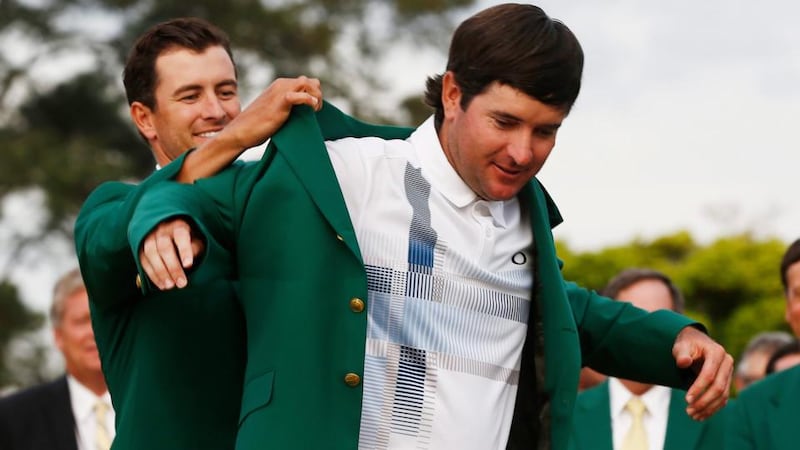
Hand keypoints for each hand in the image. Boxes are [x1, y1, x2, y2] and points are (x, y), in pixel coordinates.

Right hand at [138, 218, 203, 289]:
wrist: (170, 230)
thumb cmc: (188, 238)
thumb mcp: (196, 240)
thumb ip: (195, 248)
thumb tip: (187, 263)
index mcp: (178, 225)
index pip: (181, 236)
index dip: (184, 250)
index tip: (188, 265)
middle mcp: (161, 229)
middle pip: (165, 248)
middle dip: (173, 267)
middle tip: (181, 283)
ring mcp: (149, 237)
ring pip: (151, 254)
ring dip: (160, 272)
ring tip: (170, 286)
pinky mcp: (141, 247)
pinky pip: (144, 261)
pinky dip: (152, 274)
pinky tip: (161, 285)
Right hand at [177, 76, 322, 182]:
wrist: (241, 132)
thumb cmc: (257, 126)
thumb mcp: (275, 112)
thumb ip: (286, 108)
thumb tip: (300, 113)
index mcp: (280, 86)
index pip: (306, 82)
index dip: (314, 94)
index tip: (314, 110)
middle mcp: (281, 85)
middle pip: (311, 81)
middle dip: (318, 95)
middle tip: (315, 111)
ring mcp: (280, 92)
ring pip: (308, 83)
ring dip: (316, 97)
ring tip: (314, 111)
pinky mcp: (280, 103)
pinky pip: (300, 95)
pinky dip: (309, 100)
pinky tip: (311, 109)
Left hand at [672, 326, 733, 419]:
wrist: (695, 341)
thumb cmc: (686, 344)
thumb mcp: (681, 346)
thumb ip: (681, 354)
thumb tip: (683, 362)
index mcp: (717, 352)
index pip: (709, 375)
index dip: (698, 388)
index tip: (686, 399)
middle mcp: (727, 363)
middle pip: (719, 387)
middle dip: (704, 401)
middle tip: (689, 410)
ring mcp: (728, 373)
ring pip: (723, 396)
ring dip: (708, 408)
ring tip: (693, 415)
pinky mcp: (727, 381)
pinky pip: (723, 398)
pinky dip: (713, 408)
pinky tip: (701, 415)